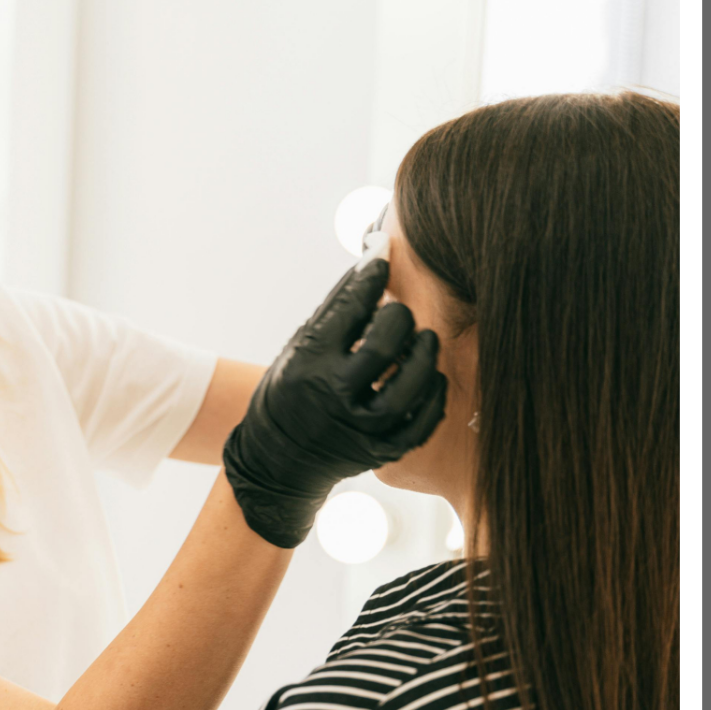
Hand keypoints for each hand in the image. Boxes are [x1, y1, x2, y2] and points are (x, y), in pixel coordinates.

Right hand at [222, 257, 446, 547]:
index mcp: (310, 364)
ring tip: (422, 341)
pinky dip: (434, 394)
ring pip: (414, 384)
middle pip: (387, 344)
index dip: (371, 276)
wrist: (277, 459)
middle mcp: (335, 396)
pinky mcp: (381, 451)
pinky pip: (423, 421)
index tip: (382, 259)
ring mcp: (361, 428)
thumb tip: (375, 251)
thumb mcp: (300, 345)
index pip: (350, 308)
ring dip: (425, 353)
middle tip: (398, 314)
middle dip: (399, 318)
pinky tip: (430, 376)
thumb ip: (339, 303)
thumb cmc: (290, 389)